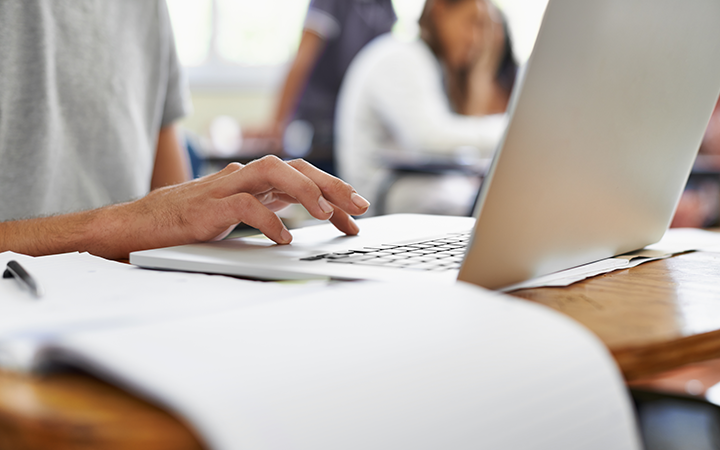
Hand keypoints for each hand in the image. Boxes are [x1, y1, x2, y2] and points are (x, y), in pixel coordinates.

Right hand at [109, 156, 369, 255]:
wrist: (136, 227)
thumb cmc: (187, 224)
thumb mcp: (237, 216)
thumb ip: (266, 210)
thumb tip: (301, 224)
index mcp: (254, 183)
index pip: (302, 177)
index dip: (333, 192)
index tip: (356, 216)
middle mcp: (242, 179)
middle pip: (295, 167)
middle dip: (331, 185)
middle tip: (360, 208)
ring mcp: (224, 189)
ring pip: (271, 172)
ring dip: (304, 191)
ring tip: (327, 215)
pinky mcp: (206, 206)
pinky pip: (243, 205)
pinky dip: (267, 220)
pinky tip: (284, 238)